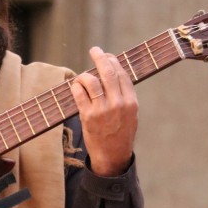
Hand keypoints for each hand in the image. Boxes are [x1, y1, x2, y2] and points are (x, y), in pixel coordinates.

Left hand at [69, 46, 138, 175]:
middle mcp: (118, 104)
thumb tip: (115, 75)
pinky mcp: (88, 117)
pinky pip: (79, 94)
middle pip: (108, 72)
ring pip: (91, 81)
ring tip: (81, 77)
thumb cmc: (121, 134)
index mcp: (131, 102)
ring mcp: (102, 110)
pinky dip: (76, 87)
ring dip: (84, 75)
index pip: (122, 74)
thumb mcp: (131, 115)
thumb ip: (125, 96)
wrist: (112, 156)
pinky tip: (75, 87)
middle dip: (100, 57)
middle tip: (95, 50)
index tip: (108, 55)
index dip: (114, 61)